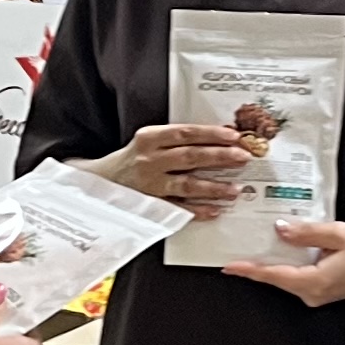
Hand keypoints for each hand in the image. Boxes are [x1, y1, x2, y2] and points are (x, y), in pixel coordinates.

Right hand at [91, 123, 250, 210]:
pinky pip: (178, 209)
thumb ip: (177, 140)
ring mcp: (150, 184)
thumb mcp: (149, 141)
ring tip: (235, 189)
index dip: (211, 134)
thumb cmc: (134, 158)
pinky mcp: (150, 205)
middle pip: (190, 157)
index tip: (234, 136)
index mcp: (150, 138)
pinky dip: (197, 211)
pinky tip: (215, 211)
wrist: (101, 181)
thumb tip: (219, 140)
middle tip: (244, 158)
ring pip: (187, 185)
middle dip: (220, 157)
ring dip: (213, 187)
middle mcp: (149, 160)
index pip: (186, 133)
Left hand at [222, 217, 344, 307]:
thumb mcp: (338, 234)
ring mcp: (316, 296)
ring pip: (285, 279)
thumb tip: (280, 231)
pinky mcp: (321, 292)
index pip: (274, 276)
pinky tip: (278, 252)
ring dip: (270, 265)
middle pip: (276, 279)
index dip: (250, 271)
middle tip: (235, 251)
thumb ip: (307, 232)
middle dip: (256, 266)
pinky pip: (296, 279)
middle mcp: (312, 294)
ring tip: (251, 248)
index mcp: (314, 282)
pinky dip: (285, 266)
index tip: (229, 267)